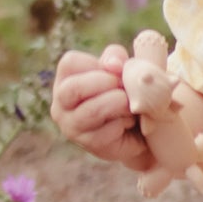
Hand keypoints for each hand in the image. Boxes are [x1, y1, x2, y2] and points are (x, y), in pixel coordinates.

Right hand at [50, 44, 154, 172]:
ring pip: (92, 110)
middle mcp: (61, 104)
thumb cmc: (126, 92)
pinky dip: (124, 122)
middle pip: (73, 88)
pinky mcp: (89, 144)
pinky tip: (128, 122)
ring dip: (119, 104)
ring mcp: (71, 126)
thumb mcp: (121, 68)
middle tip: (124, 88)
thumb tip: (113, 64)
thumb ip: (115, 57)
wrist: (141, 129)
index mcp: (65, 80)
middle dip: (106, 83)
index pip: (69, 62)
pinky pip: (107, 130)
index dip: (97, 64)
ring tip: (130, 104)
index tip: (115, 72)